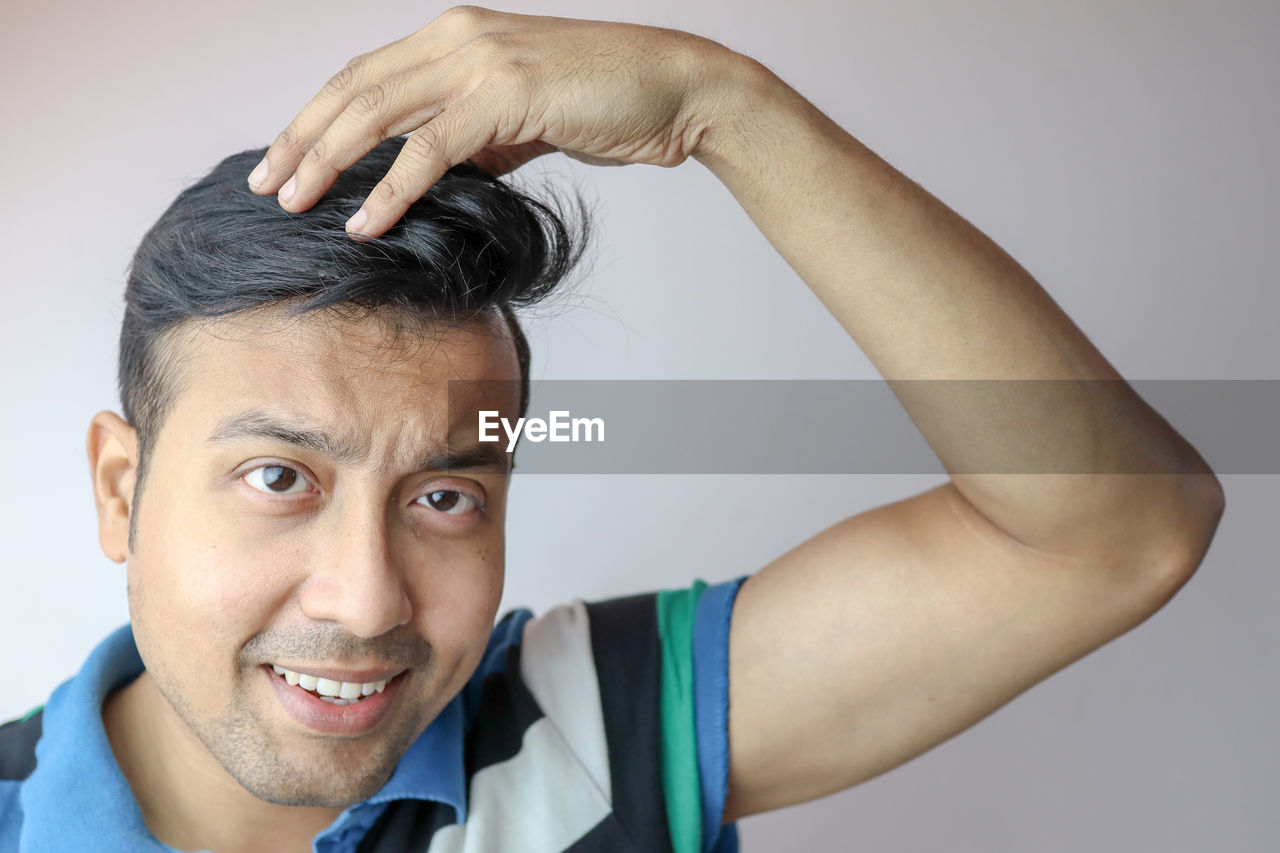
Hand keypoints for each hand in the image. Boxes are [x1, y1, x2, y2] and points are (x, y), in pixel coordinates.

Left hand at [247, 5, 740, 238]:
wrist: (675, 88)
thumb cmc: (606, 102)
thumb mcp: (523, 116)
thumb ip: (474, 135)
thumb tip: (432, 173)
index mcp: (456, 35)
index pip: (365, 76)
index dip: (317, 117)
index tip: (284, 157)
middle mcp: (457, 37)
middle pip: (353, 89)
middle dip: (301, 138)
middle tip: (264, 183)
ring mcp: (479, 61)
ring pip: (377, 113)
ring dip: (327, 161)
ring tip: (293, 202)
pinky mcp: (505, 95)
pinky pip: (430, 149)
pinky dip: (390, 187)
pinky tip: (364, 220)